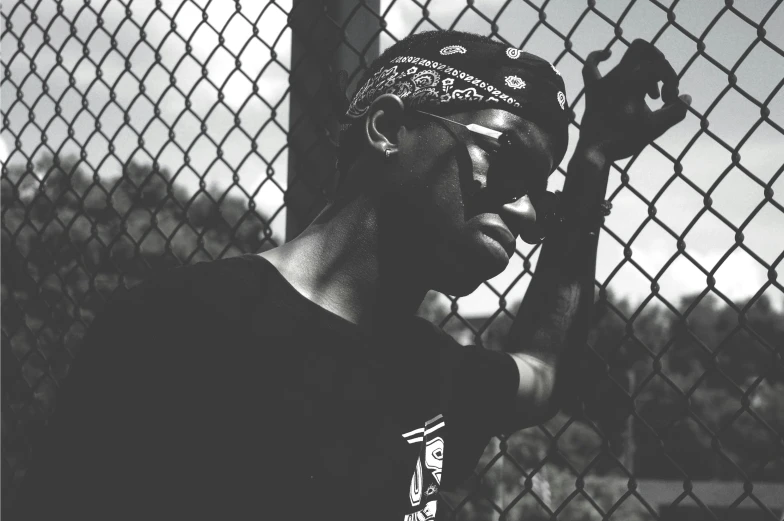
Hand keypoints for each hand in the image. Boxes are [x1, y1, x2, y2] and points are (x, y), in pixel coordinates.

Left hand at [578, 39, 691, 160]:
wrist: (595, 152)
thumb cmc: (625, 139)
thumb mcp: (656, 127)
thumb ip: (677, 111)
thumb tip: (686, 98)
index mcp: (634, 81)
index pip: (661, 66)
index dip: (671, 81)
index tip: (668, 101)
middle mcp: (617, 76)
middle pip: (643, 49)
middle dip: (657, 62)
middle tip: (662, 83)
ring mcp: (603, 81)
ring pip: (625, 59)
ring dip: (643, 71)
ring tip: (650, 95)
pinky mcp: (591, 90)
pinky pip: (590, 67)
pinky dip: (598, 57)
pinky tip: (607, 55)